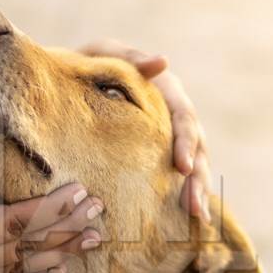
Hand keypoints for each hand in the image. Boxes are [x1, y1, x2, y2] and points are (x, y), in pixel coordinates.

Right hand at [0, 161, 102, 272]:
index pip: (12, 224)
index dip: (49, 210)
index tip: (81, 193)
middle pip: (22, 249)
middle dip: (63, 232)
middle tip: (99, 217)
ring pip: (15, 268)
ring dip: (55, 255)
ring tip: (89, 243)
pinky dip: (30, 272)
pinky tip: (51, 269)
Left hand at [80, 40, 211, 221]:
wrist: (76, 80)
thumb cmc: (89, 65)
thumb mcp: (104, 54)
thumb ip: (130, 58)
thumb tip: (162, 62)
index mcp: (165, 90)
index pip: (183, 116)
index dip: (185, 141)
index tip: (182, 168)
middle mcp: (172, 115)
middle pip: (195, 146)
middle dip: (197, 177)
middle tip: (195, 207)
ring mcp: (167, 136)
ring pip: (192, 164)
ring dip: (195, 191)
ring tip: (197, 218)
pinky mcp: (156, 153)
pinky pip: (174, 175)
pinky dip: (179, 194)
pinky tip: (184, 219)